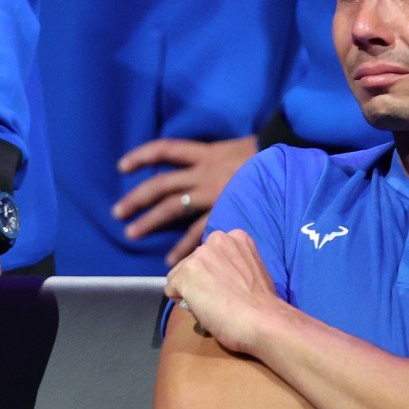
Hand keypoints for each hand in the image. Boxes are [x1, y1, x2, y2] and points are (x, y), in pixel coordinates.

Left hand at [114, 136, 257, 265]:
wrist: (291, 161)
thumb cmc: (267, 156)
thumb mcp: (239, 149)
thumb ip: (219, 160)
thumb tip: (208, 167)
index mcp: (206, 153)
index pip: (165, 150)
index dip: (141, 157)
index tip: (122, 166)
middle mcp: (204, 171)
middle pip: (160, 184)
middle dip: (136, 198)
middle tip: (117, 212)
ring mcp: (212, 192)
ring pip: (172, 207)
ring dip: (149, 221)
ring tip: (131, 232)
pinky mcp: (224, 210)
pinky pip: (196, 231)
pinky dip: (182, 246)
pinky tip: (169, 259)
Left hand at [163, 228, 283, 353]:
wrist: (264, 321)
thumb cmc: (263, 304)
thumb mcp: (254, 269)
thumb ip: (235, 264)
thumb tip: (222, 276)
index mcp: (236, 236)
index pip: (211, 254)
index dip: (217, 275)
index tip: (231, 288)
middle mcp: (216, 239)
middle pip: (194, 262)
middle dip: (201, 280)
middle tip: (221, 299)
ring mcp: (199, 255)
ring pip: (181, 275)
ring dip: (191, 291)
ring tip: (214, 305)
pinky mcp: (185, 273)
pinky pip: (171, 291)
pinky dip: (183, 303)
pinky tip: (204, 308)